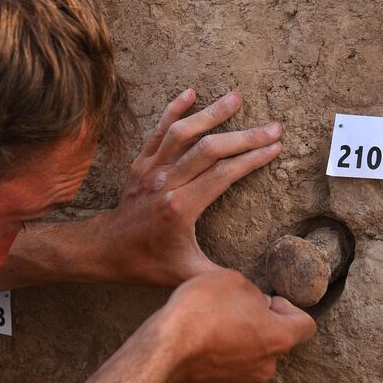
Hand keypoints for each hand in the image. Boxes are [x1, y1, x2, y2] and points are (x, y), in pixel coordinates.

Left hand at [101, 89, 282, 285]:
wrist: (106, 249)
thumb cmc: (147, 263)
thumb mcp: (187, 275)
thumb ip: (220, 277)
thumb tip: (255, 289)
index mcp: (180, 208)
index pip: (223, 174)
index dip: (252, 158)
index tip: (275, 147)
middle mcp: (165, 183)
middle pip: (209, 150)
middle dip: (244, 136)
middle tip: (273, 126)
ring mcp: (151, 170)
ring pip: (183, 133)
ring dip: (211, 113)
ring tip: (236, 97)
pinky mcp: (141, 163)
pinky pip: (158, 131)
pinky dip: (174, 110)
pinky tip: (191, 93)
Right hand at [156, 269, 315, 382]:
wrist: (166, 346)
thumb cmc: (203, 308)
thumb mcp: (234, 280)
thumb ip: (254, 293)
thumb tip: (256, 304)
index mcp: (280, 337)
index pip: (307, 325)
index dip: (290, 308)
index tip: (269, 300)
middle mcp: (267, 364)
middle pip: (277, 340)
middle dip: (263, 323)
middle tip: (237, 308)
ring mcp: (244, 380)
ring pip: (254, 355)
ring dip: (243, 339)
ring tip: (217, 323)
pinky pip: (232, 366)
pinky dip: (224, 353)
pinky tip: (204, 340)